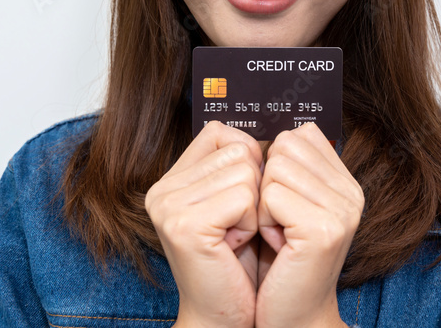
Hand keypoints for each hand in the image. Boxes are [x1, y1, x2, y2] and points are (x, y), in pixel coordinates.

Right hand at [145, 121, 263, 327]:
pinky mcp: (185, 224)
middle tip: (238, 226)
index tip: (242, 200)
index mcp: (172, 180)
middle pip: (239, 149)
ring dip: (254, 208)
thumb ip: (239, 163)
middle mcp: (162, 189)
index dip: (248, 162)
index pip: (221, 132)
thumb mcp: (236, 203)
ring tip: (236, 237)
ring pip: (246, 172)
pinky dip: (252, 223)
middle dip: (254, 189)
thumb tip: (278, 131)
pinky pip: (245, 197)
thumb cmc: (239, 263)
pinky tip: (234, 245)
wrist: (226, 317)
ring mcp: (169, 205)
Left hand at [254, 123, 362, 327]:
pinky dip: (261, 221)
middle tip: (277, 221)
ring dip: (262, 204)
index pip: (300, 134)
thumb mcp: (289, 206)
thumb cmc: (280, 264)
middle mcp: (352, 193)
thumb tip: (274, 129)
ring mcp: (342, 210)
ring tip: (277, 234)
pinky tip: (277, 245)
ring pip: (274, 168)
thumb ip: (292, 167)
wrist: (292, 319)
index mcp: (346, 183)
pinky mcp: (323, 229)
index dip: (276, 166)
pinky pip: (270, 196)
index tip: (281, 204)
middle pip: (284, 145)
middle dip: (267, 183)